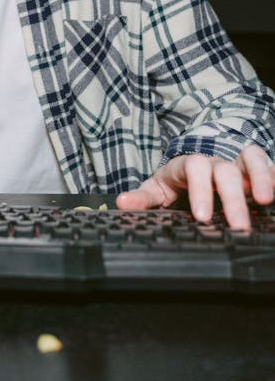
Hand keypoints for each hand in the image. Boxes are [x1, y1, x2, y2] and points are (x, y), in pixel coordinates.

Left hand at [116, 144, 274, 229]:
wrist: (200, 156)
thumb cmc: (180, 177)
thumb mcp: (159, 187)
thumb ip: (143, 197)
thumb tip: (122, 203)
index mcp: (190, 164)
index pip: (194, 170)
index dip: (199, 191)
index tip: (201, 216)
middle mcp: (216, 159)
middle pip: (225, 172)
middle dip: (231, 197)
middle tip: (237, 224)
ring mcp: (237, 160)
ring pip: (250, 161)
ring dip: (259, 178)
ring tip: (264, 200)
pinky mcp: (255, 165)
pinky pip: (266, 165)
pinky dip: (272, 176)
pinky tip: (274, 193)